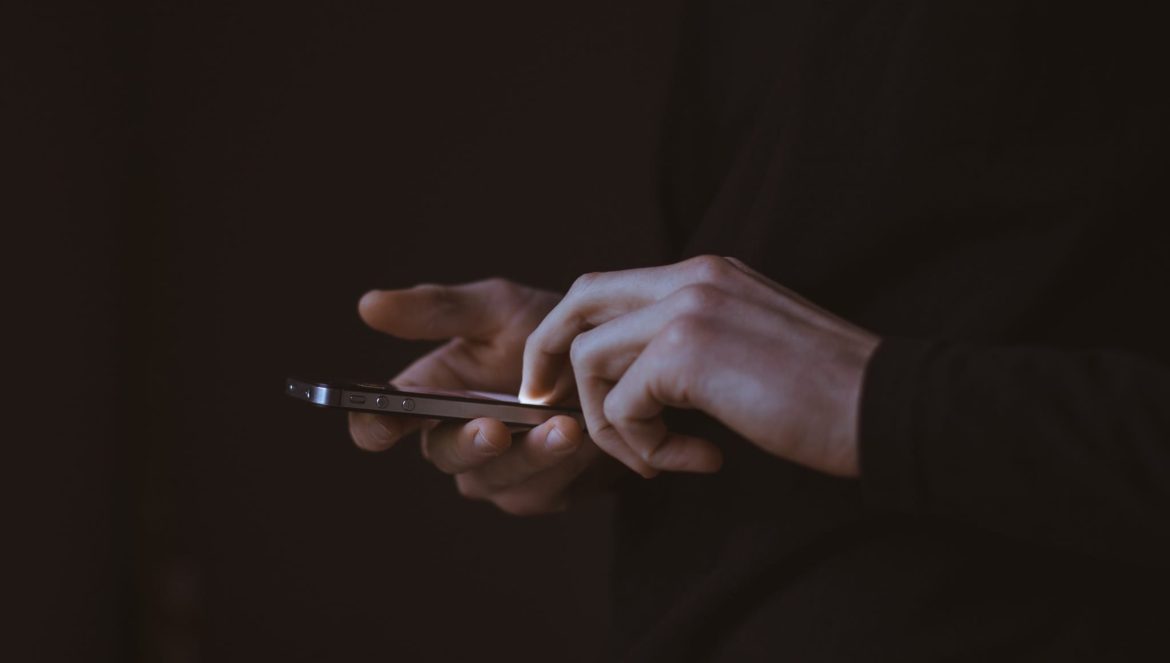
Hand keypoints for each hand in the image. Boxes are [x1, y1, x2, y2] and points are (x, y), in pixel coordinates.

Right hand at [348, 278, 632, 515]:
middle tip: (495, 429)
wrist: (616, 362)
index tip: (384, 423)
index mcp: (429, 395)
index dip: (374, 426)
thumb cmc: (547, 331)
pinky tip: (587, 438)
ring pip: (495, 479)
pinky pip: (542, 489)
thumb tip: (368, 305)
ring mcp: (497, 473)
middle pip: (443, 456)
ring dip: (530, 455)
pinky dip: (565, 465)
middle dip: (469, 443)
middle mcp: (455, 440)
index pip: (380, 422)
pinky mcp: (540, 493)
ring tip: (564, 426)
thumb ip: (438, 310)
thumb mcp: (497, 308)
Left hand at [520, 256, 880, 477]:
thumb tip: (637, 379)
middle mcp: (690, 277)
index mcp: (706, 273)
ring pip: (590, 359)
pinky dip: (644, 447)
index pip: (607, 287)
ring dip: (611, 423)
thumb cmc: (827, 392)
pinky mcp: (688, 352)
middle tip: (545, 404)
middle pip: (579, 301)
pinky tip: (696, 460)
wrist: (886, 406)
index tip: (560, 381)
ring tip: (658, 458)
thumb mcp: (749, 345)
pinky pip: (623, 405)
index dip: (571, 332)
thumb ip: (693, 343)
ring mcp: (687, 308)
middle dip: (548, 355)